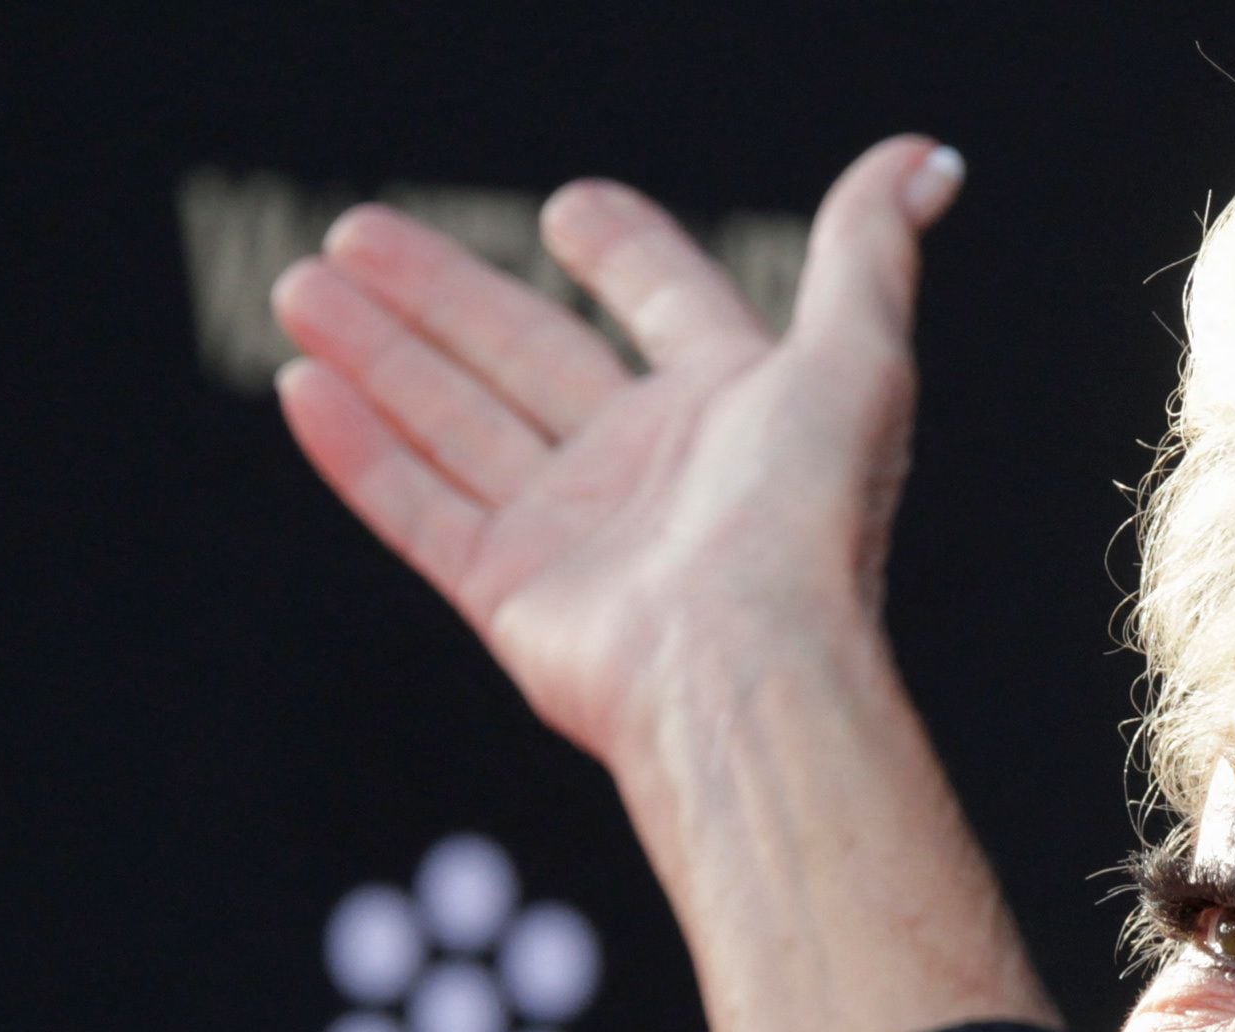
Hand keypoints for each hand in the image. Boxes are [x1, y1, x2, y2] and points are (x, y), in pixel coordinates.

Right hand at [271, 138, 1058, 1031]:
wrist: (747, 669)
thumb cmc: (809, 522)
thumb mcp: (855, 358)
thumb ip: (868, 248)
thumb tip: (930, 159)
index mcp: (735, 411)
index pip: (669, 307)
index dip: (628, 254)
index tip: (568, 209)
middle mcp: (652, 471)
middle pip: (529, 354)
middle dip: (441, 292)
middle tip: (357, 232)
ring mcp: (579, 537)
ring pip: (457, 422)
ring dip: (379, 353)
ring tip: (304, 285)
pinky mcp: (516, 596)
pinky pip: (420, 511)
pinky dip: (361, 453)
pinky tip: (305, 388)